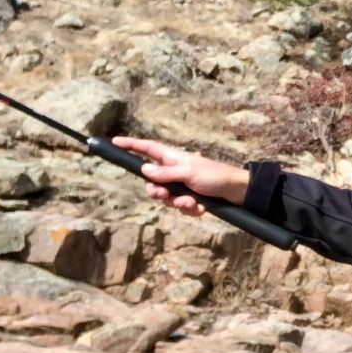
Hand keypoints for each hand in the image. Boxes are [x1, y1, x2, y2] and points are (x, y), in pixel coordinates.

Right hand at [112, 137, 250, 216]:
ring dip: (177, 203)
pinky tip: (201, 208)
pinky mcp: (191, 199)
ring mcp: (182, 186)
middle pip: (152, 182)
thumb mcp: (188, 173)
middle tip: (165, 195)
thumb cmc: (215, 176)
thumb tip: (143, 170)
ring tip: (191, 202)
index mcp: (172, 158)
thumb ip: (165, 173)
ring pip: (166, 198)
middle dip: (157, 192)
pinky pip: (180, 207)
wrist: (237, 192)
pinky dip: (189, 209)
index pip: (147, 149)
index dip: (131, 145)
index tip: (114, 142)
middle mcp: (174, 171)